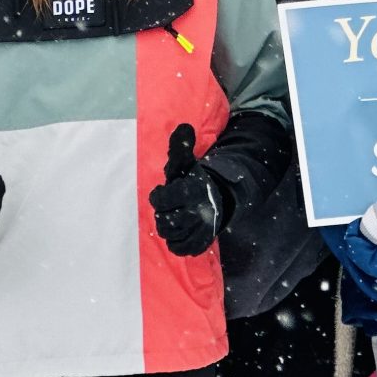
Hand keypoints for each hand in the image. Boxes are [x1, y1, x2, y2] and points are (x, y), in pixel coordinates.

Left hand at [147, 124, 230, 256]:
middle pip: (164, 220)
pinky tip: (177, 232)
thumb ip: (181, 147)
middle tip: (169, 207)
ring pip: (171, 235)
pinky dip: (175, 242)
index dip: (157, 196)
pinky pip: (181, 249)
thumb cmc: (194, 180)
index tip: (161, 192)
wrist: (218, 199)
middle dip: (163, 213)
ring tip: (172, 217)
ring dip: (168, 227)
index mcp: (192, 190)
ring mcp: (200, 230)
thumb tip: (183, 127)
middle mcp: (198, 212)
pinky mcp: (202, 242)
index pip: (161, 200)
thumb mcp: (187, 163)